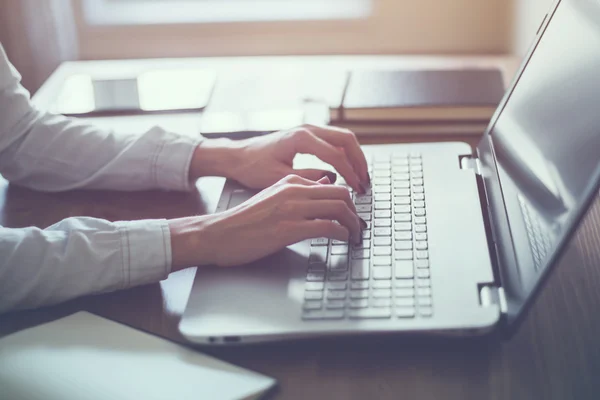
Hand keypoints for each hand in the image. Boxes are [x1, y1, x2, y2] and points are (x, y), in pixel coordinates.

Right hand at [168, 174, 365, 268]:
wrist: (219, 234)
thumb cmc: (244, 221)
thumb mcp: (272, 197)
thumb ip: (298, 192)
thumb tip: (324, 187)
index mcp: (290, 181)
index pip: (332, 185)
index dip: (348, 202)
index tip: (353, 215)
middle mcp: (293, 191)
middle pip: (341, 194)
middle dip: (356, 212)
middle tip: (358, 226)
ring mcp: (292, 209)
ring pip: (338, 208)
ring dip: (353, 224)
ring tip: (354, 236)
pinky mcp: (289, 229)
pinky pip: (327, 227)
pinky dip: (341, 234)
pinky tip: (342, 240)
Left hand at [190, 124, 369, 192]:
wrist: (238, 156)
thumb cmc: (252, 167)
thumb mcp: (279, 178)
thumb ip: (307, 179)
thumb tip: (332, 182)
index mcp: (301, 138)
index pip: (336, 155)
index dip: (350, 173)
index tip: (357, 189)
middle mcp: (307, 129)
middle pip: (347, 140)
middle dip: (359, 162)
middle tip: (365, 183)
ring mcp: (309, 130)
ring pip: (343, 138)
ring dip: (355, 157)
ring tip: (361, 178)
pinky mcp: (308, 135)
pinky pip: (335, 141)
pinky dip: (346, 154)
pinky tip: (348, 171)